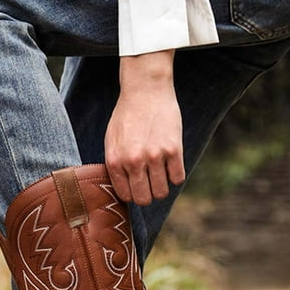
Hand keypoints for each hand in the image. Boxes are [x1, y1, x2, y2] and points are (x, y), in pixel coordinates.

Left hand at [105, 51, 185, 205]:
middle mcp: (133, 162)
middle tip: (150, 184)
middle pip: (144, 199)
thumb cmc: (127, 116)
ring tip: (160, 174)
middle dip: (147, 195)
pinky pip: (178, 178)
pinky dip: (175, 176)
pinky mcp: (173, 149)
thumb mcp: (111, 142)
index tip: (137, 185)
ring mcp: (154, 156)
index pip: (126, 196)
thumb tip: (124, 191)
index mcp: (115, 162)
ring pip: (161, 192)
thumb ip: (115, 166)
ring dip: (162, 187)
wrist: (145, 89)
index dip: (133, 194)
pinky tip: (171, 165)